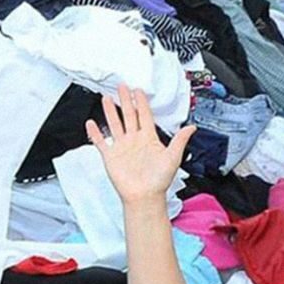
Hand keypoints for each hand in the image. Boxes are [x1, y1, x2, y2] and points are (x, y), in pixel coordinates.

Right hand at [85, 84, 195, 203]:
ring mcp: (122, 147)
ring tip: (106, 98)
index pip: (144, 115)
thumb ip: (180, 140)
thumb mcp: (173, 157)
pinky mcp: (111, 156)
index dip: (141, 102)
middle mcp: (134, 140)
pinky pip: (101, 142)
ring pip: (114, 124)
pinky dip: (94, 133)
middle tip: (122, 86)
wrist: (144, 197)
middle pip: (128, 115)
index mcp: (149, 138)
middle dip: (125, 100)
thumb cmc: (159, 181)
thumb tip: (192, 127)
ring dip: (110, 111)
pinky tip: (90, 123)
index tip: (138, 90)